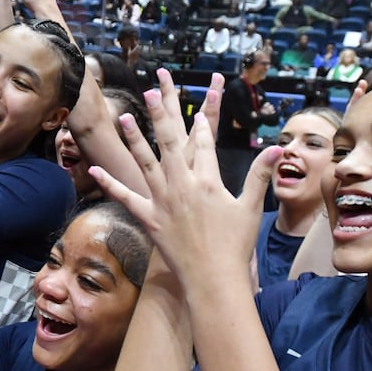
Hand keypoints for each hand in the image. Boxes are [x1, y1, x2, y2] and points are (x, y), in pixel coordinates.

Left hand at [89, 69, 279, 285]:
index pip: (204, 145)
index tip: (196, 108)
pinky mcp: (148, 218)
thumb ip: (259, 175)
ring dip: (133, 139)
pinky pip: (125, 197)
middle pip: (171, 143)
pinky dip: (110, 183)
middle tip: (153, 92)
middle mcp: (182, 186)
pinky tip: (96, 169)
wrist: (213, 278)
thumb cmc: (235, 245)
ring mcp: (162, 201)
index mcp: (209, 182)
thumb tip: (275, 149)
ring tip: (123, 118)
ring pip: (144, 163)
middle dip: (162, 115)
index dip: (200, 125)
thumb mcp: (250, 208)